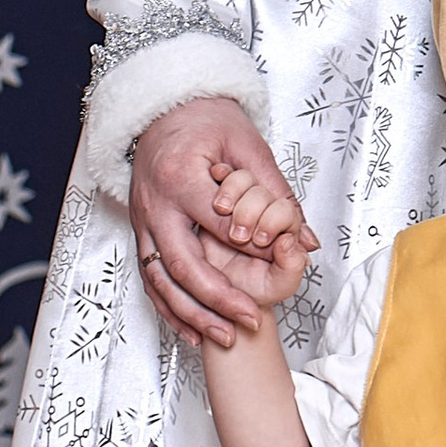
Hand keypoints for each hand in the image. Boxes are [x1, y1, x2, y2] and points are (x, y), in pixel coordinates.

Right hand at [128, 97, 310, 349]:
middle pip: (182, 262)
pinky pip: (149, 278)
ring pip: (160, 279)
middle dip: (216, 298)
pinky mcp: (140, 231)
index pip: (217, 224)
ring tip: (222, 337)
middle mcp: (155, 204)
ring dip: (190, 314)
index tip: (275, 268)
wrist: (163, 108)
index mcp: (180, 177)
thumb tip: (305, 238)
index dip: (247, 250)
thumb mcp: (246, 144)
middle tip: (249, 320)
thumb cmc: (204, 120)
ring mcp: (143, 221)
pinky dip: (169, 308)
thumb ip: (276, 191)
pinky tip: (190, 330)